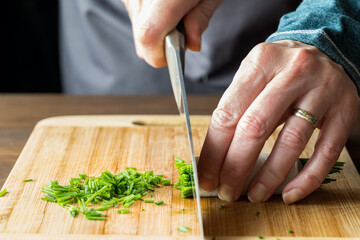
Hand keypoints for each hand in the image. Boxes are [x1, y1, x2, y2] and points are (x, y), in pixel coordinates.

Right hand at [121, 0, 222, 66]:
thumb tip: (192, 45)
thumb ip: (201, 17)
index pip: (149, 36)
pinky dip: (148, 14)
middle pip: (141, 35)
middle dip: (162, 43)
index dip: (159, 56)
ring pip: (137, 25)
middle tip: (182, 26)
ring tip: (173, 6)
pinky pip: (134, 11)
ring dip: (155, 27)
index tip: (172, 59)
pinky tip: (162, 2)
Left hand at [198, 40, 358, 203]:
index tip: (206, 176)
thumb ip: (235, 106)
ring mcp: (323, 90)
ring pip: (291, 141)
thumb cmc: (280, 68)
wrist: (324, 48)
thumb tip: (215, 155)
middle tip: (226, 190)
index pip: (229, 113)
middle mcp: (293, 72)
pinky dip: (307, 177)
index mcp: (262, 62)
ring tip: (255, 194)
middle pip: (256, 127)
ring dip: (269, 176)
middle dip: (236, 166)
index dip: (214, 150)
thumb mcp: (254, 73)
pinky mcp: (345, 109)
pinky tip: (290, 193)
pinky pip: (327, 151)